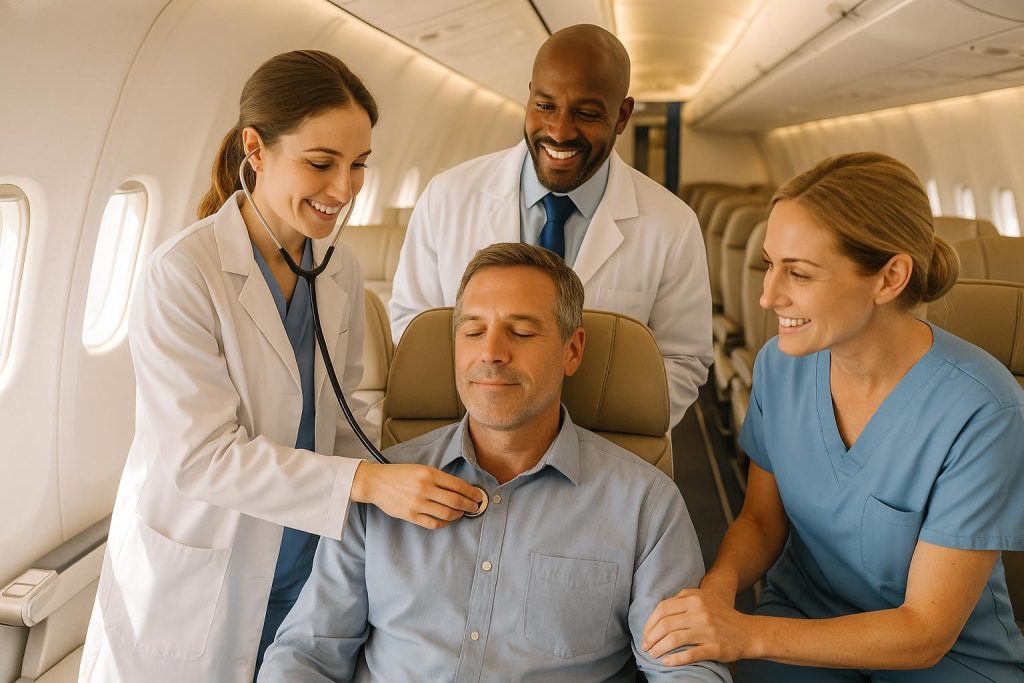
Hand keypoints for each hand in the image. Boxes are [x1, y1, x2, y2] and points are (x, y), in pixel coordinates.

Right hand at [351, 462, 484, 529]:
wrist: (377, 482)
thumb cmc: (400, 474)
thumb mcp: (421, 469)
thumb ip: (439, 478)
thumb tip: (460, 489)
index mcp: (429, 474)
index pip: (458, 485)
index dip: (471, 493)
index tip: (478, 496)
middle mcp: (425, 488)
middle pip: (455, 501)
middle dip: (469, 506)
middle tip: (475, 507)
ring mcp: (417, 503)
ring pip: (447, 514)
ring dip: (458, 515)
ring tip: (461, 514)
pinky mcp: (410, 515)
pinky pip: (433, 523)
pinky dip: (444, 523)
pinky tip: (447, 520)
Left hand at [641, 587, 754, 664]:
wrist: (748, 632)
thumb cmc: (720, 615)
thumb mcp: (702, 598)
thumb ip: (681, 600)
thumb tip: (656, 614)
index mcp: (694, 598)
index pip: (663, 609)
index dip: (650, 623)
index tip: (645, 633)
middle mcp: (701, 612)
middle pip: (666, 625)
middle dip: (651, 637)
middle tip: (645, 646)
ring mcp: (708, 630)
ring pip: (674, 639)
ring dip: (659, 649)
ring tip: (653, 655)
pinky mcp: (715, 647)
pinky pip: (689, 654)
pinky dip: (674, 660)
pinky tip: (666, 662)